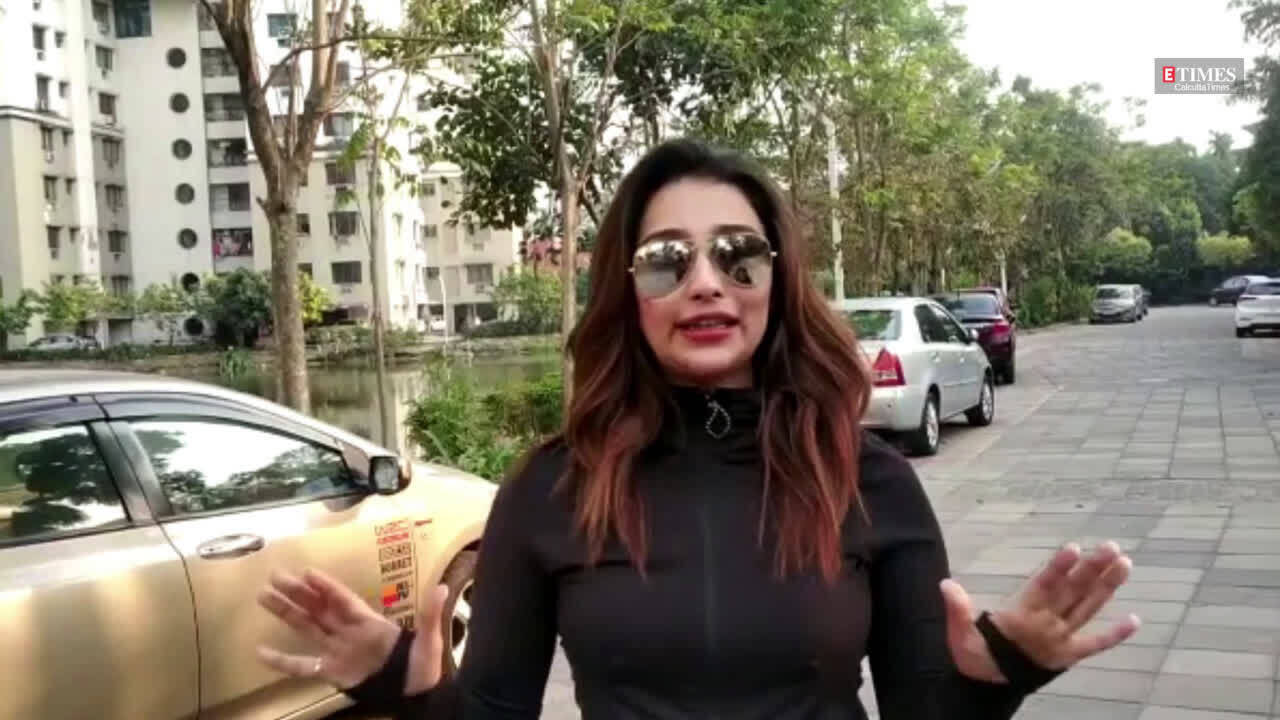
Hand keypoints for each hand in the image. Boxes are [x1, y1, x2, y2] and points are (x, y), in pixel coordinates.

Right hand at [256, 568, 449, 694]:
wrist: (416, 693)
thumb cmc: (423, 665)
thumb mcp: (429, 638)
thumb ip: (431, 614)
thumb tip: (443, 587)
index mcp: (370, 621)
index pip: (343, 599)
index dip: (326, 586)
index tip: (307, 572)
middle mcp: (349, 632)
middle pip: (318, 608)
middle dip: (297, 592)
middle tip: (274, 575)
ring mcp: (338, 651)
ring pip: (307, 627)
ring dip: (286, 612)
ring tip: (263, 596)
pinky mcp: (332, 672)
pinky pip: (302, 666)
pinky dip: (282, 660)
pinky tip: (261, 652)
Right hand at [941, 541, 1139, 683]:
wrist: (987, 690)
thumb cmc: (974, 656)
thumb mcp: (959, 635)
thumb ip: (956, 609)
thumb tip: (946, 584)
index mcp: (1021, 618)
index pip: (1043, 587)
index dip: (1058, 568)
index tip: (1073, 549)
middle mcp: (1046, 626)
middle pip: (1073, 593)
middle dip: (1092, 569)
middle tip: (1111, 547)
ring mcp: (1061, 642)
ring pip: (1088, 610)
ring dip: (1107, 587)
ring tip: (1124, 564)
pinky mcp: (1069, 656)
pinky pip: (1095, 646)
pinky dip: (1115, 635)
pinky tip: (1136, 621)